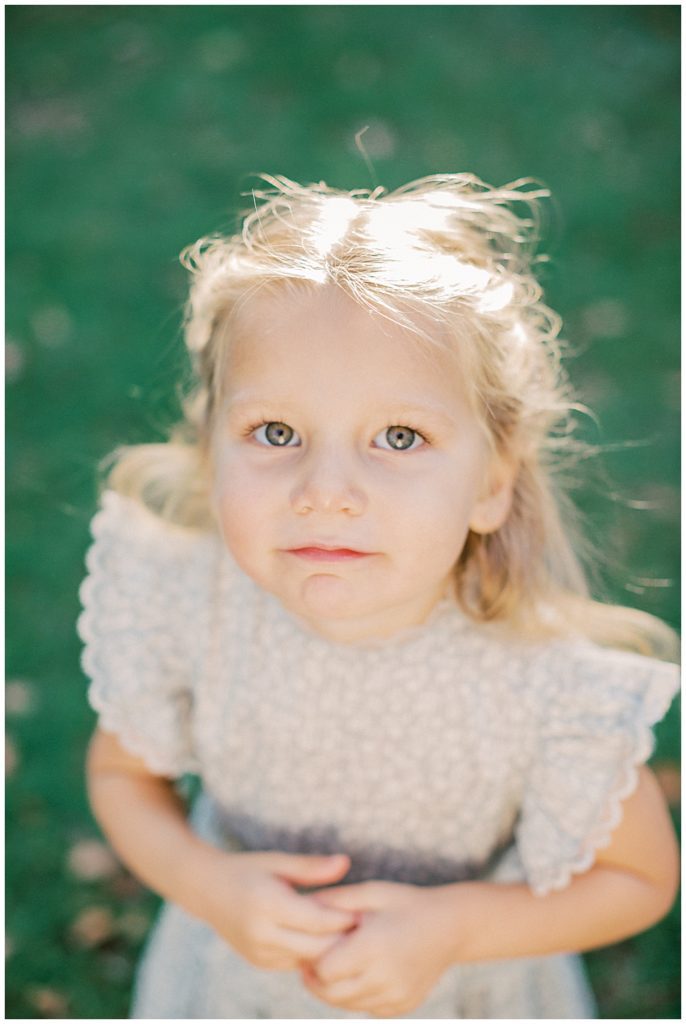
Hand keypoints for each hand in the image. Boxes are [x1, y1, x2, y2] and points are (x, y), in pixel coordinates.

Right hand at [201, 850, 357, 970]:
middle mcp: (261, 934)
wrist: (206, 891)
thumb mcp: (278, 861)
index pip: (317, 921)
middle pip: (316, 946)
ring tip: (351, 934)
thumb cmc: (247, 870)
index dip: (344, 918)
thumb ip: (312, 867)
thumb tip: (346, 863)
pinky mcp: (261, 962)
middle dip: (341, 939)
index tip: (364, 911)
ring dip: (329, 949)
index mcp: (267, 905)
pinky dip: (313, 953)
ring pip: (308, 960)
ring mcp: (259, 952)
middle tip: (364, 927)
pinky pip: (296, 963)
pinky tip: (327, 940)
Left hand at [300, 881, 456, 1016]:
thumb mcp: (371, 893)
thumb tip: (300, 907)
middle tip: (310, 961)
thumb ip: (334, 901)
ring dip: (333, 989)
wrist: (450, 926)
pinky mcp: (402, 1006)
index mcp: (374, 946)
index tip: (307, 945)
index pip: (324, 969)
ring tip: (333, 964)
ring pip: (346, 1004)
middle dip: (315, 979)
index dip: (310, 959)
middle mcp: (385, 977)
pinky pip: (365, 1008)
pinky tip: (358, 973)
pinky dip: (355, 995)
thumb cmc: (405, 904)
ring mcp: (395, 996)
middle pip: (330, 993)